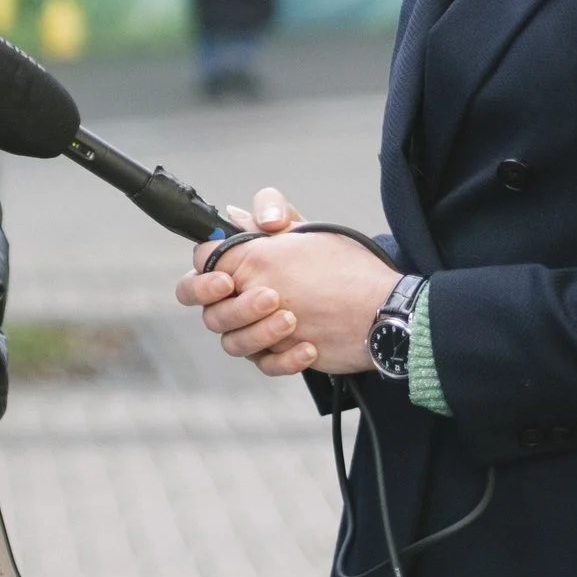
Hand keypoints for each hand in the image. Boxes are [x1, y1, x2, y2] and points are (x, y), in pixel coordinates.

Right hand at [174, 189, 393, 375]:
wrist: (376, 304)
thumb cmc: (333, 262)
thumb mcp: (304, 230)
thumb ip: (274, 211)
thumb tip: (249, 215)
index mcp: (238, 268)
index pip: (200, 270)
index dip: (205, 276)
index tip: (227, 278)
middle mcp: (238, 301)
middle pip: (211, 314)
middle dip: (235, 308)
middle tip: (269, 298)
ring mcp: (255, 331)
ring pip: (234, 343)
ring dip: (260, 332)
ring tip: (293, 320)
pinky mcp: (276, 356)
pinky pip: (266, 365)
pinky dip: (285, 359)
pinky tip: (308, 348)